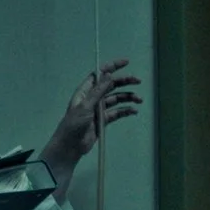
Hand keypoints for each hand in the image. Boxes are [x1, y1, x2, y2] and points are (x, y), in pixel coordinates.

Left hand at [38, 58, 142, 197]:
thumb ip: (98, 91)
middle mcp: (93, 98)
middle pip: (111, 85)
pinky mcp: (103, 121)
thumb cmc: (74, 125)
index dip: (112, 67)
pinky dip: (126, 111)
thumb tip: (108, 75)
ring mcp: (99, 109)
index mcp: (86, 91)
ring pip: (116, 99)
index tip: (126, 63)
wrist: (70, 147)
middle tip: (138, 81)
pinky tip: (134, 111)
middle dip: (124, 82)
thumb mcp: (85, 106)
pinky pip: (117, 112)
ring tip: (139, 100)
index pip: (100, 74)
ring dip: (128, 98)